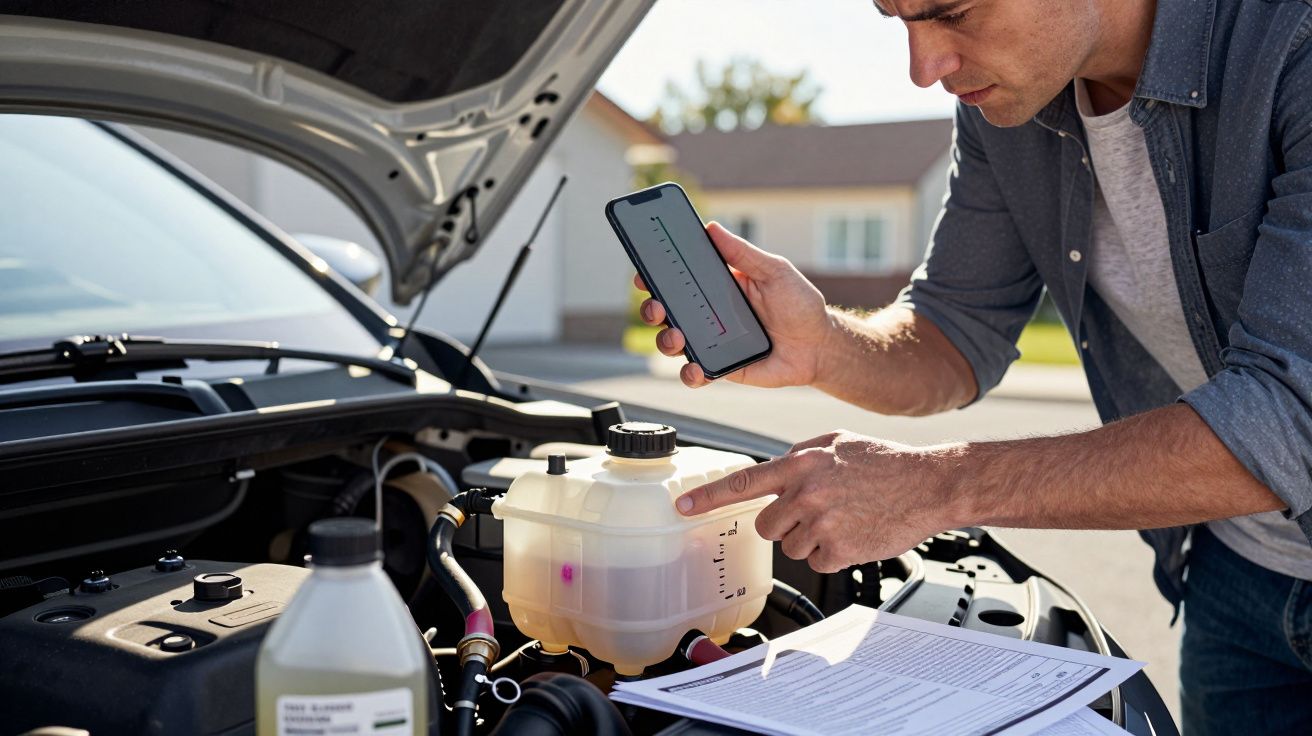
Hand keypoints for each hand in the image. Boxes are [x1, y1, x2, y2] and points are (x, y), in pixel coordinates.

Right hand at [635, 221, 829, 388]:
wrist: (819, 346)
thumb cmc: (799, 304)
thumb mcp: (774, 271)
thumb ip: (742, 253)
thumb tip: (712, 228)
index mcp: (717, 285)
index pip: (678, 278)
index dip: (656, 274)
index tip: (644, 271)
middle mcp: (708, 313)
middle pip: (667, 310)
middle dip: (652, 308)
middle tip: (656, 306)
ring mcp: (712, 342)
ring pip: (673, 342)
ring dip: (665, 340)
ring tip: (677, 338)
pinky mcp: (721, 367)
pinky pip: (695, 373)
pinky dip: (689, 373)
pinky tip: (696, 368)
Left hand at [675, 430, 963, 572]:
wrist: (930, 484)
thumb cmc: (885, 462)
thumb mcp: (837, 441)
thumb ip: (800, 454)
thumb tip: (775, 470)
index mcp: (801, 463)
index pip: (743, 483)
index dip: (709, 497)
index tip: (683, 508)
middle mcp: (806, 493)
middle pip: (766, 526)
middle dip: (784, 523)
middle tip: (815, 512)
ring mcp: (822, 523)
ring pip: (791, 546)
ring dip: (811, 538)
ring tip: (844, 518)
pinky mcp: (839, 550)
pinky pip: (816, 562)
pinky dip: (832, 555)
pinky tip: (854, 533)